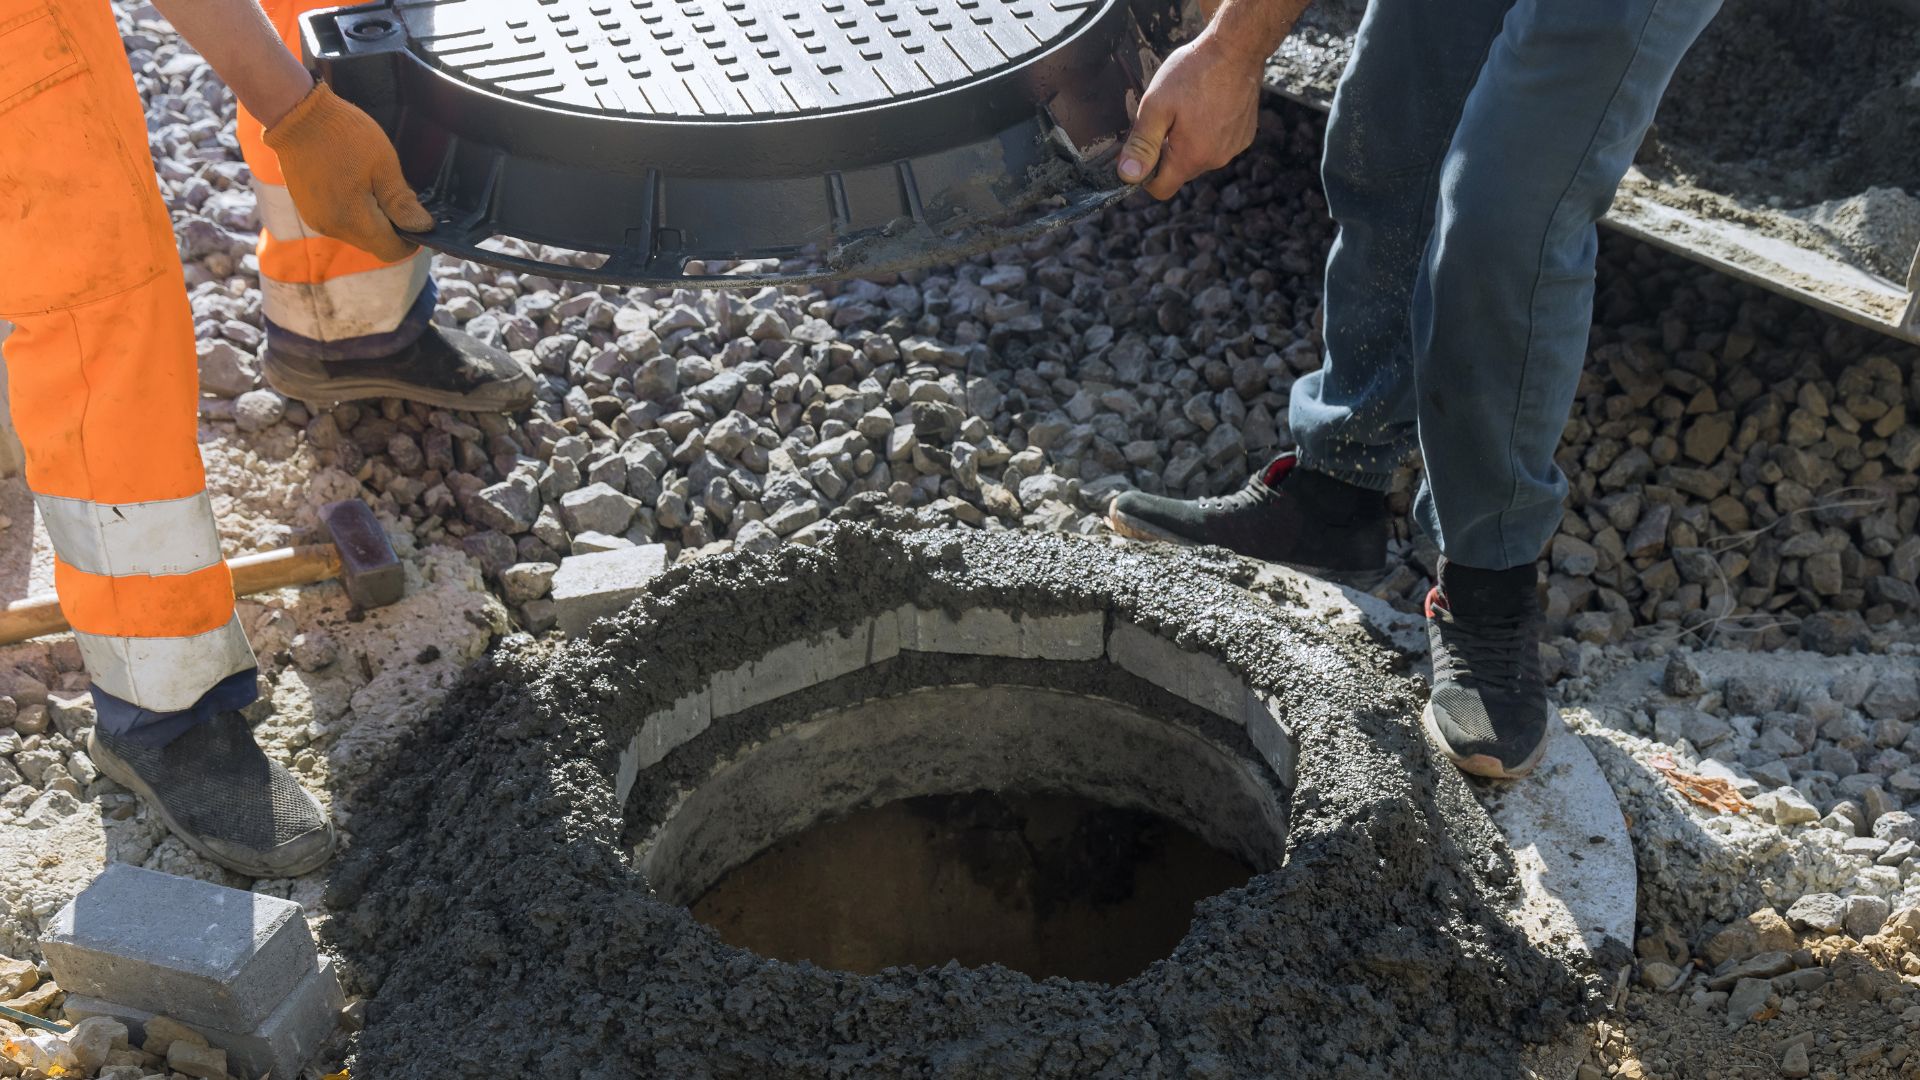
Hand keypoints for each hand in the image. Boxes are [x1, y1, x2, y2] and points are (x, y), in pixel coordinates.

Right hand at [263, 84, 433, 261]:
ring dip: (372, 220)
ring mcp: (316, 220)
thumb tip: (422, 227)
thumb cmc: (343, 134)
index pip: (390, 251)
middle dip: (392, 229)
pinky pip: (339, 223)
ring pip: (357, 235)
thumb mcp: (383, 164)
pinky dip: (353, 213)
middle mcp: (332, 228)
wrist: (297, 114)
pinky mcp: (307, 209)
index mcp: (353, 220)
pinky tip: (356, 185)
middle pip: (374, 244)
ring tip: (375, 186)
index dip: (409, 242)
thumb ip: (401, 201)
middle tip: (400, 197)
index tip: (418, 221)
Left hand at [1117, 33, 1265, 199]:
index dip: (1145, 176)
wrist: (1236, 48)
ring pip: (1200, 157)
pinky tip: (1208, 106)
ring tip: (1189, 108)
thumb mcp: (1156, 106)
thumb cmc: (1194, 72)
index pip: (1161, 189)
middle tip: (1165, 119)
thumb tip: (1128, 176)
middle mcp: (1216, 160)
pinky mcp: (1244, 136)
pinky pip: (1219, 145)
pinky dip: (1210, 133)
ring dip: (1188, 142)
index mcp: (1191, 157)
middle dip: (1167, 153)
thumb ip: (1141, 144)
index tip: (1143, 149)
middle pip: (1180, 172)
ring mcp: (1233, 149)